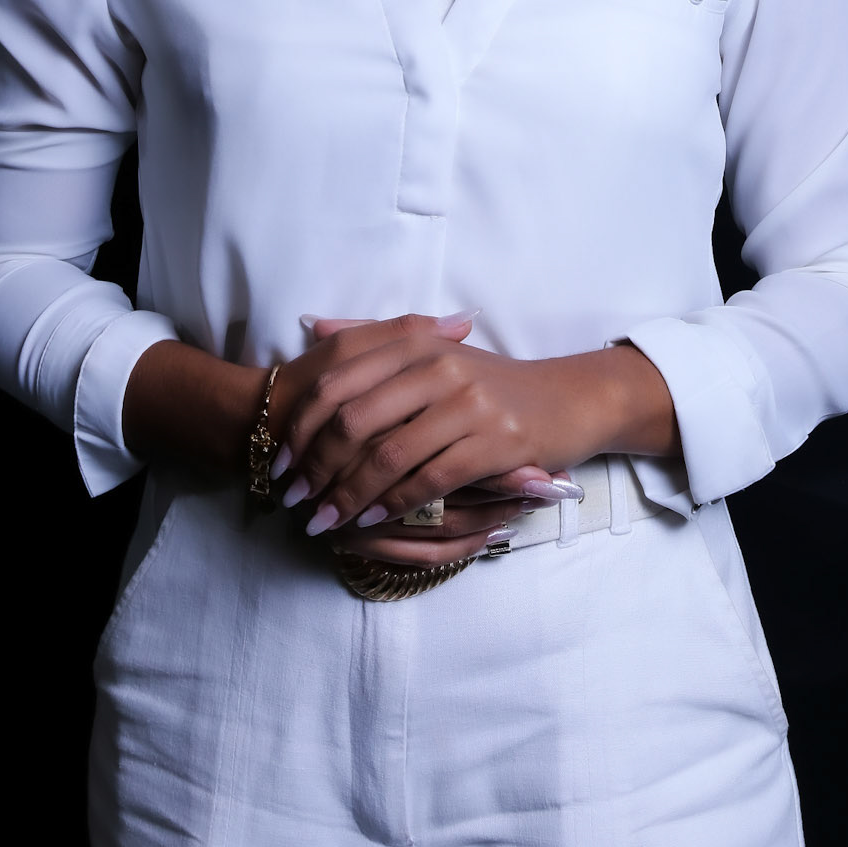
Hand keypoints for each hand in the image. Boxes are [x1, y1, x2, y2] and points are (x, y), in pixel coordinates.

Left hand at [274, 314, 674, 543]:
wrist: (567, 399)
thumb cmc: (491, 380)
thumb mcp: (434, 349)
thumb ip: (372, 337)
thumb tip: (313, 325)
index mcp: (416, 342)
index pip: (339, 381)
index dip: (302, 425)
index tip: (280, 460)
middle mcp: (438, 365)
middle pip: (354, 419)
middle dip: (316, 466)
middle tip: (293, 499)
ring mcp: (468, 403)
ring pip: (387, 454)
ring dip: (347, 494)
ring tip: (323, 519)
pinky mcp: (495, 441)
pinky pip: (429, 478)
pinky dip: (393, 504)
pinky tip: (371, 521)